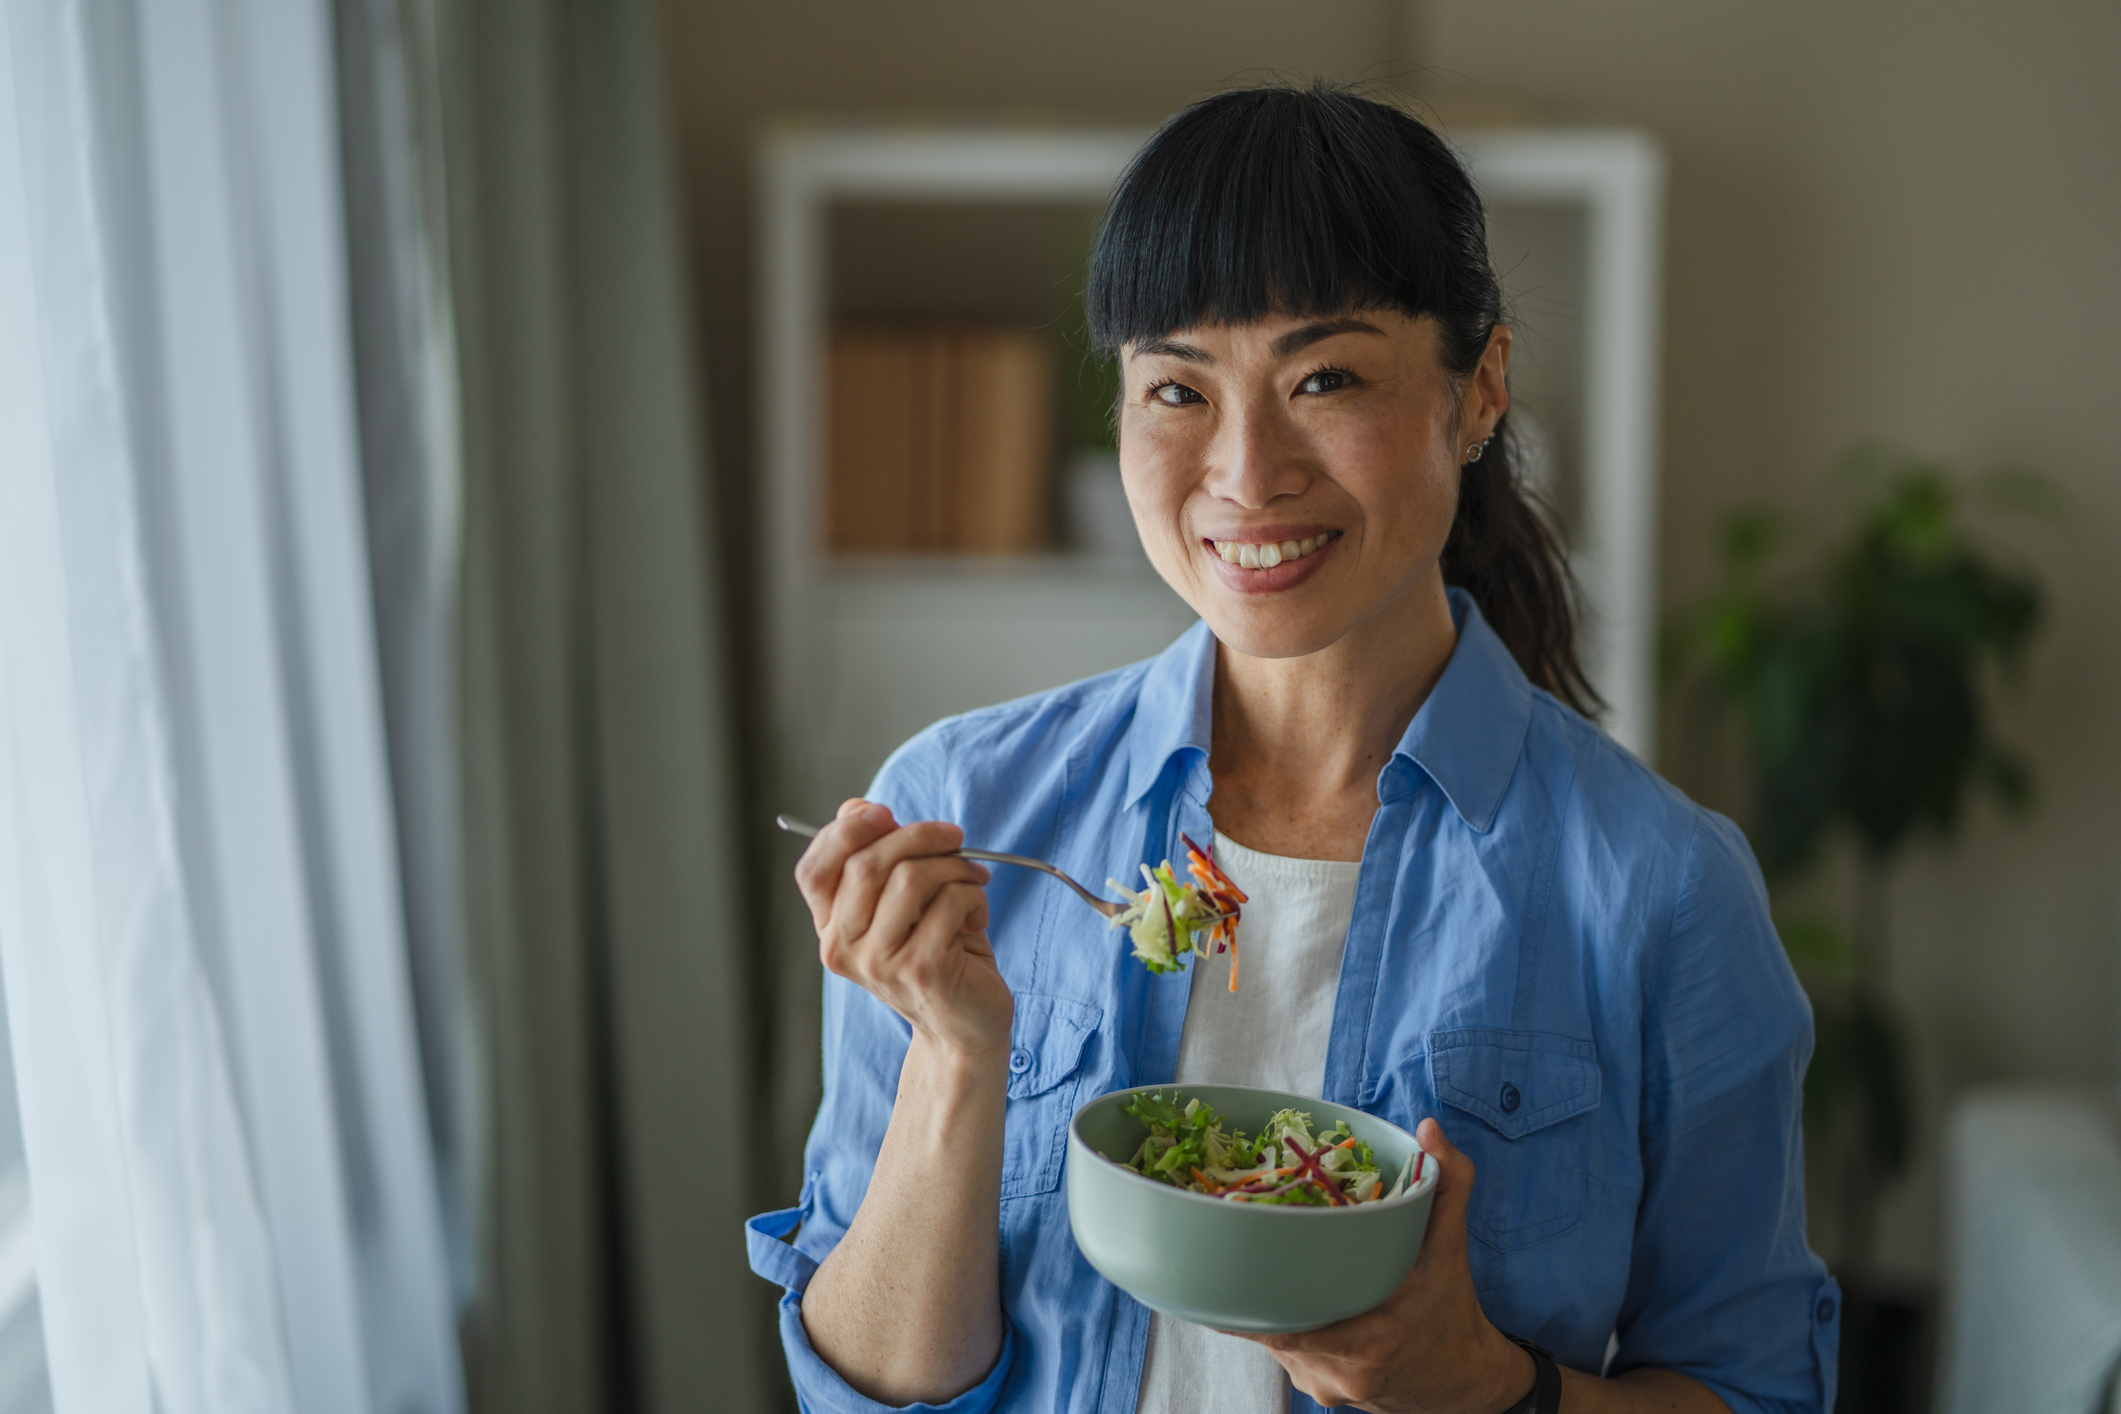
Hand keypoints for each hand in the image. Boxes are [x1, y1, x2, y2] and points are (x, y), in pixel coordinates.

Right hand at [794, 799, 1014, 1060]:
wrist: (964, 1026)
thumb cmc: (938, 955)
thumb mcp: (902, 903)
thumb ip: (879, 858)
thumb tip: (858, 807)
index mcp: (830, 929)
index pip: (812, 871)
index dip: (843, 832)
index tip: (884, 813)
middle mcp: (842, 949)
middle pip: (866, 863)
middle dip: (919, 835)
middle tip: (955, 838)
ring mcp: (878, 962)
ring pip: (911, 877)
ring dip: (954, 866)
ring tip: (973, 881)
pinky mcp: (920, 969)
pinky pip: (949, 901)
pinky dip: (974, 895)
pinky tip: (977, 915)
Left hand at [1234, 1119, 1534, 1413]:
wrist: (1462, 1381)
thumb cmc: (1451, 1305)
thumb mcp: (1452, 1244)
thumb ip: (1447, 1182)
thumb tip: (1429, 1129)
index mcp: (1374, 1338)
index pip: (1290, 1325)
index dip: (1250, 1298)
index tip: (1226, 1262)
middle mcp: (1343, 1371)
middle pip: (1271, 1327)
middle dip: (1250, 1288)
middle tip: (1231, 1246)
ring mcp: (1324, 1385)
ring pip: (1271, 1339)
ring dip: (1261, 1304)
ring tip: (1249, 1264)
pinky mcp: (1315, 1389)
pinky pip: (1281, 1351)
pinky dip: (1275, 1322)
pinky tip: (1276, 1294)